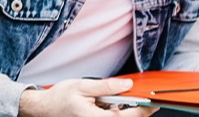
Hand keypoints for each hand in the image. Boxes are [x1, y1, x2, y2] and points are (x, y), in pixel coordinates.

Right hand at [18, 78, 158, 116]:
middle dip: (132, 107)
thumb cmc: (59, 99)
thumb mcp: (81, 86)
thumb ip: (106, 86)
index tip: (154, 102)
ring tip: (100, 99)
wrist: (44, 110)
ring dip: (119, 109)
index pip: (128, 116)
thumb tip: (127, 84)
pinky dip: (112, 111)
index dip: (144, 109)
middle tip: (127, 95)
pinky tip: (100, 104)